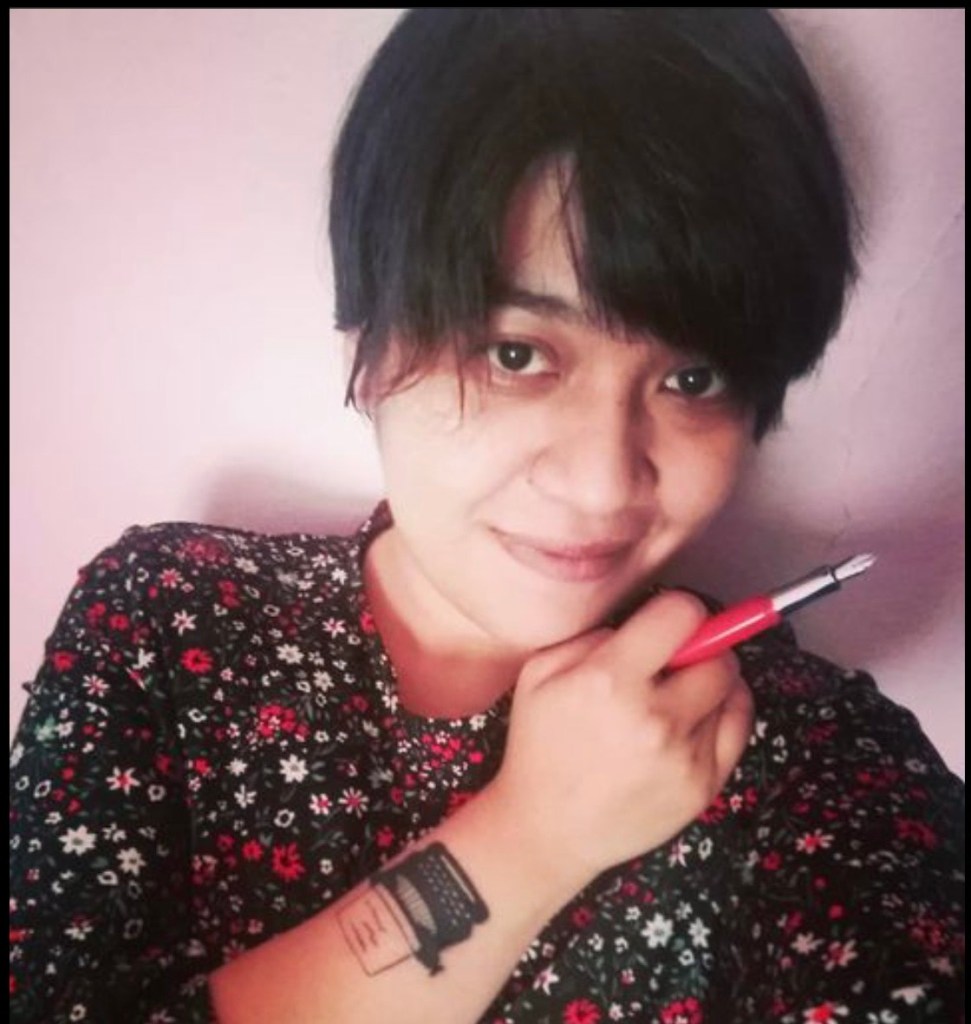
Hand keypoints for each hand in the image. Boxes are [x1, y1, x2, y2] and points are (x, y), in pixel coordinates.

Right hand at [487, 591, 753, 887]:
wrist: (547, 830)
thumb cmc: (540, 747)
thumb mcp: (539, 673)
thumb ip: (591, 637)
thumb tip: (641, 627)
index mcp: (610, 680)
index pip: (681, 614)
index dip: (678, 610)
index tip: (668, 622)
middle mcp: (654, 717)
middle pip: (718, 653)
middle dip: (700, 648)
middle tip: (675, 661)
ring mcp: (684, 756)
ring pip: (731, 689)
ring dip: (711, 682)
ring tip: (681, 693)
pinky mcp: (704, 787)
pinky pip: (739, 727)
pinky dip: (727, 709)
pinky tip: (702, 711)